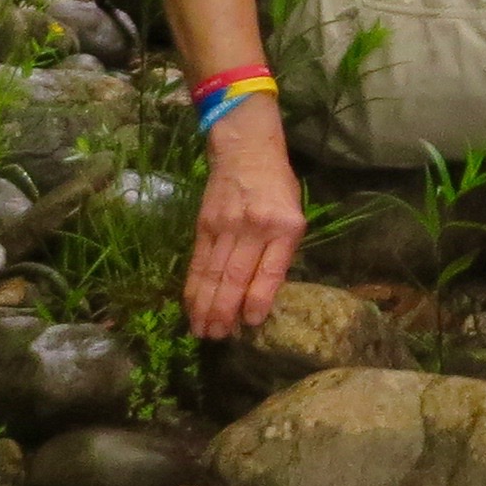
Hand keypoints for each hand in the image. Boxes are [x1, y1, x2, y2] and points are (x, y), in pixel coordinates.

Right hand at [183, 108, 308, 340]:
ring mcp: (225, 225)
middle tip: (218, 337)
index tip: (250, 323)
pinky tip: (191, 306)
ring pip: (212, 272)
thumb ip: (281, 251)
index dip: (258, 298)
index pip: (270, 269)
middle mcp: (254, 227)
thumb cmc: (277, 187)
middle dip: (224, 311)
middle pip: (234, 275)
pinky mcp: (204, 224)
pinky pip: (198, 261)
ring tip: (202, 330)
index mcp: (284, 226)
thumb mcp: (294, 214)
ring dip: (205, 305)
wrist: (246, 148)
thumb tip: (262, 295)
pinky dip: (193, 287)